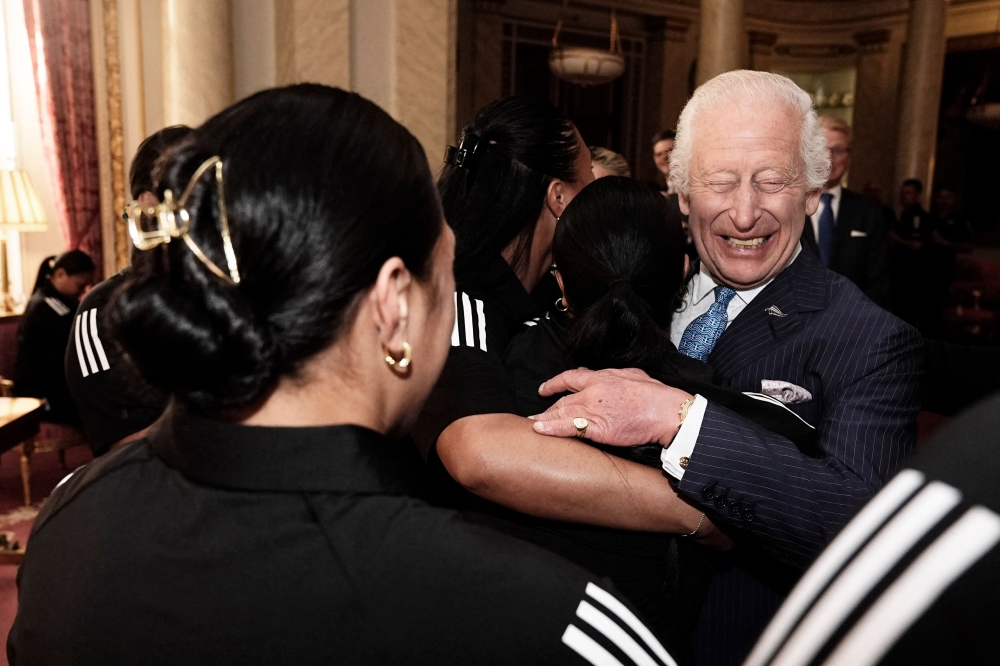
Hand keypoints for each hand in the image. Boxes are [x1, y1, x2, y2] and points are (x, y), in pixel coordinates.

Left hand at [530, 368, 693, 446]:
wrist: (666, 411)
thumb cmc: (656, 396)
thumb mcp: (634, 376)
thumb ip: (618, 377)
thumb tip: (614, 379)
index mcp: (603, 377)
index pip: (572, 377)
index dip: (555, 383)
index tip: (545, 388)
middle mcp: (593, 392)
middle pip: (563, 399)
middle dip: (548, 407)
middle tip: (535, 415)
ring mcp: (594, 409)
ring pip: (562, 412)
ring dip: (545, 418)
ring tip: (532, 424)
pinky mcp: (597, 428)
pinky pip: (569, 428)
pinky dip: (551, 428)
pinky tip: (540, 430)